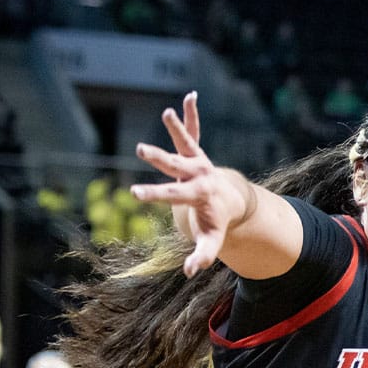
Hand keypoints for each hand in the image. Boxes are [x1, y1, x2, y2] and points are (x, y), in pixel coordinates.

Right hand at [130, 92, 240, 276]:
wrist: (233, 202)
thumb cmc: (217, 222)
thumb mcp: (212, 241)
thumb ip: (203, 256)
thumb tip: (192, 272)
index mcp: (198, 195)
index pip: (173, 195)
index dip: (155, 195)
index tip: (135, 193)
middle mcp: (199, 174)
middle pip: (176, 166)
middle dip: (159, 159)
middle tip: (141, 150)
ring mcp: (199, 161)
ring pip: (187, 142)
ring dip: (177, 127)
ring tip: (168, 112)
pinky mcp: (198, 153)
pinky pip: (194, 131)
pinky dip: (192, 114)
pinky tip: (190, 96)